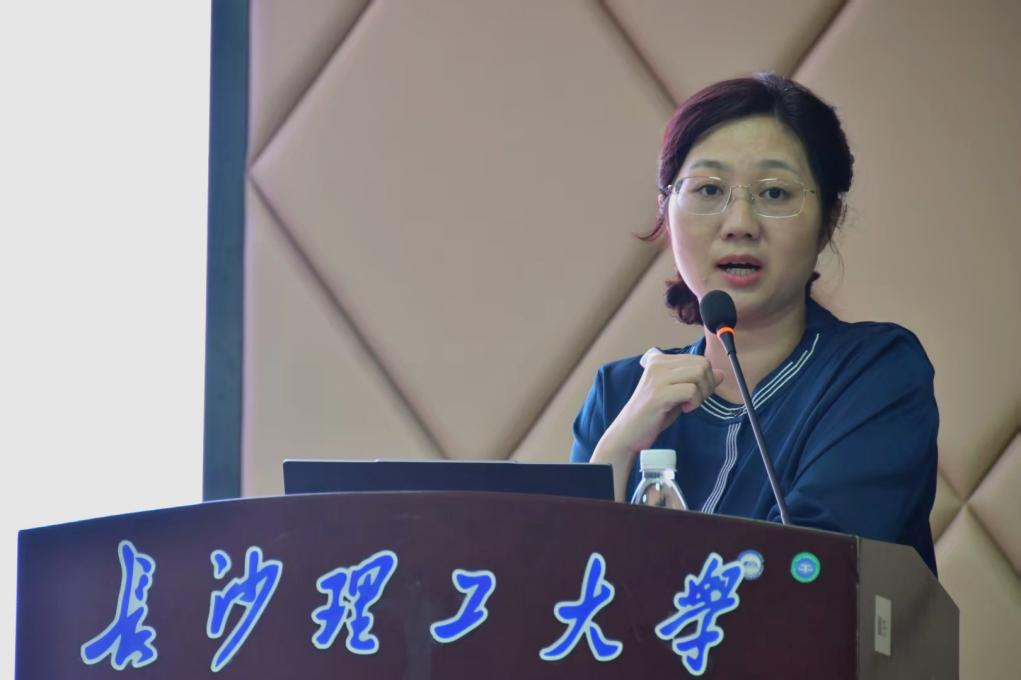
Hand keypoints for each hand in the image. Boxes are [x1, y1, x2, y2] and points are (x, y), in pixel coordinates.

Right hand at [601, 348, 724, 458]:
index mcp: (659, 360)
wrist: (629, 432)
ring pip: (699, 373)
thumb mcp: (678, 393)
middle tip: (694, 401)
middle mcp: (657, 364)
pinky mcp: (659, 393)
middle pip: (702, 364)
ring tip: (688, 405)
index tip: (694, 394)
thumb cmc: (653, 413)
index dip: (706, 378)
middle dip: (707, 385)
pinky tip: (684, 409)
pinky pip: (691, 390)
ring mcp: (657, 378)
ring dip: (702, 393)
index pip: (698, 359)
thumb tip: (721, 373)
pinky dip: (694, 402)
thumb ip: (697, 381)